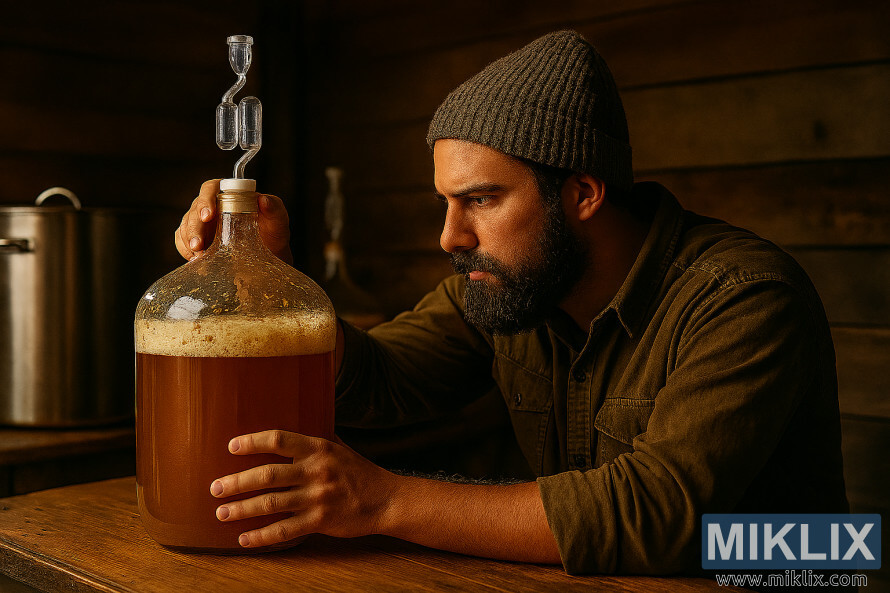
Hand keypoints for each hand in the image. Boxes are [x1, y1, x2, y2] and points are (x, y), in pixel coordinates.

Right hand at [174, 179, 293, 263]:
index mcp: (230, 196)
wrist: (269, 261)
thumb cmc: (273, 237)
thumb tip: (263, 199)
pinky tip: (194, 260)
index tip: (209, 215)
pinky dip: (185, 250)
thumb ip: (275, 209)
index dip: (206, 199)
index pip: (211, 188)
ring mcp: (203, 224)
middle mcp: (214, 206)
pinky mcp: (198, 240)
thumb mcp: (278, 223)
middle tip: (199, 244)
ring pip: (186, 225)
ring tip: (198, 255)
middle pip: (195, 209)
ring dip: (188, 239)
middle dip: (194, 226)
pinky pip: (182, 241)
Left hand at [209, 430, 395, 547]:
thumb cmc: (357, 472)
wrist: (385, 499)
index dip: (253, 442)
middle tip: (215, 487)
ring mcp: (319, 497)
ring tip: (221, 513)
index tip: (231, 447)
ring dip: (242, 509)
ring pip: (272, 504)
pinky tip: (244, 539)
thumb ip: (311, 444)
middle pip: (268, 475)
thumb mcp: (337, 448)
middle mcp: (317, 470)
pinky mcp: (321, 521)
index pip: (280, 440)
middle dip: (237, 482)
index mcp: (319, 448)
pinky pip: (285, 530)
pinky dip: (261, 536)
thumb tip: (279, 436)